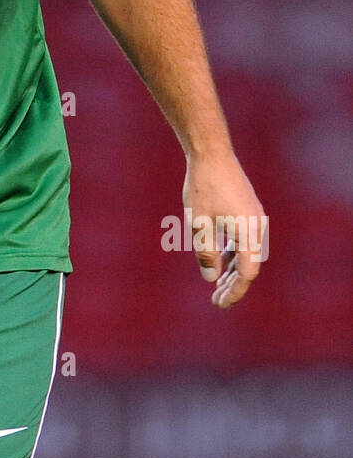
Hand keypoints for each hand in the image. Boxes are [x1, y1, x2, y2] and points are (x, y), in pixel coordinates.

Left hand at [183, 152, 265, 308]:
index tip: (219, 304)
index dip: (234, 292)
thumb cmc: (203, 188)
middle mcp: (257, 227)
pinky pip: (243, 239)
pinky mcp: (247, 210)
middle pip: (249, 265)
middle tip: (216, 301)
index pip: (247, 273)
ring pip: (247, 252)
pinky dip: (233, 253)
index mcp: (249, 234)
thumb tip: (211, 279)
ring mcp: (254, 218)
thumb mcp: (199, 225)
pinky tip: (220, 260)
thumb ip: (206, 254)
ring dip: (233, 269)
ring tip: (217, 285)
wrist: (211, 153)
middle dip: (234, 285)